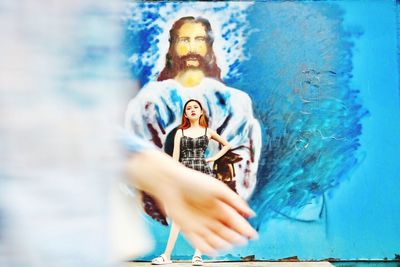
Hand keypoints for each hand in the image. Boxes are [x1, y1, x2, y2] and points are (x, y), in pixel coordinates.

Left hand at [127, 151, 257, 255]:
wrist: (171, 182)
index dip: (244, 228)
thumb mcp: (219, 188)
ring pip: (214, 239)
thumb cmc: (194, 181)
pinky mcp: (188, 229)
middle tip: (240, 240)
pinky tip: (214, 250)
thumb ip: (235, 201)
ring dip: (222, 244)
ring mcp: (200, 224)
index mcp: (220, 206)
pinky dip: (206, 247)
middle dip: (234, 237)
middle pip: (226, 232)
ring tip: (227, 244)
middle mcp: (211, 217)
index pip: (235, 220)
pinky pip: (199, 243)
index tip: (253, 235)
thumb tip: (250, 213)